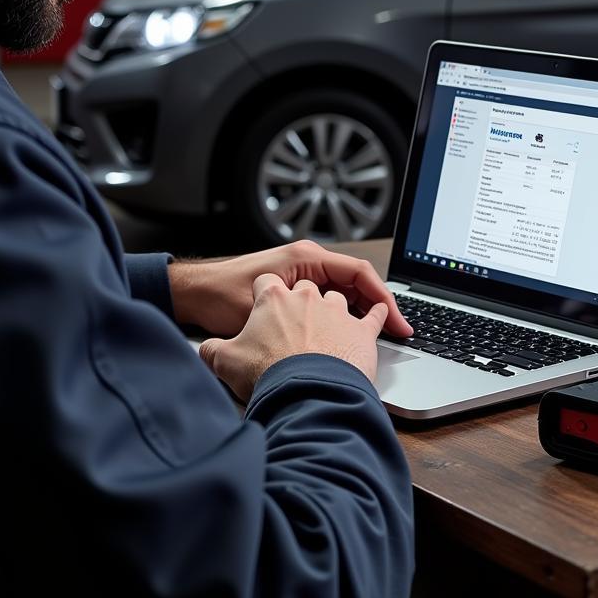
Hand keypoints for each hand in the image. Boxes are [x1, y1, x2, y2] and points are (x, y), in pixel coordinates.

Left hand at [168, 239, 411, 338]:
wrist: (195, 295)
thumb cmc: (220, 294)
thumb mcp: (257, 304)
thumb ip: (292, 314)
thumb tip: (326, 332)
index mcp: (305, 258)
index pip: (359, 273)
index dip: (383, 298)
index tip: (397, 322)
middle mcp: (308, 264)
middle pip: (358, 285)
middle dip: (381, 309)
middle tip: (401, 334)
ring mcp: (303, 278)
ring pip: (346, 296)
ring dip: (365, 315)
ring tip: (384, 339)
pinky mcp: (297, 293)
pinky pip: (331, 303)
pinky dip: (347, 318)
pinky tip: (355, 338)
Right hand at [198, 273, 388, 401]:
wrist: (304, 392)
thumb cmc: (267, 374)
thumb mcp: (224, 360)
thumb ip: (213, 350)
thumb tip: (206, 352)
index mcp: (273, 296)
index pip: (265, 284)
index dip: (263, 296)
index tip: (263, 311)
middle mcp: (308, 295)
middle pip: (305, 288)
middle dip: (301, 304)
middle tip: (296, 326)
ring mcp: (336, 311)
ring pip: (338, 299)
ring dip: (335, 310)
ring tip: (332, 329)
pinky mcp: (361, 330)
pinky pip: (374, 314)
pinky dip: (378, 314)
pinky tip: (380, 318)